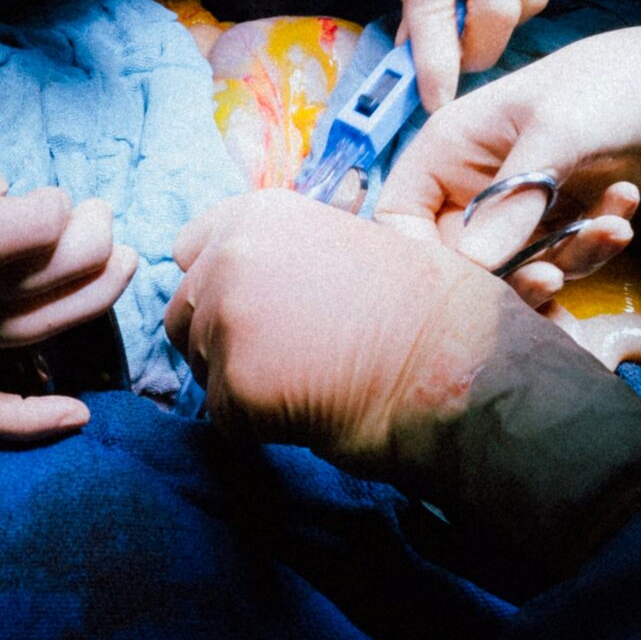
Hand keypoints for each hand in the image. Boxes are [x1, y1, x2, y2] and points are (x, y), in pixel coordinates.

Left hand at [167, 189, 640, 573]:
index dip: (224, 285)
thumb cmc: (424, 303)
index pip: (188, 251)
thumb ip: (285, 247)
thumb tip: (239, 265)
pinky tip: (312, 409)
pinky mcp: (233, 389)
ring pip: (200, 367)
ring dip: (241, 383)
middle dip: (224, 341)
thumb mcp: (350, 239)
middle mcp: (229, 256)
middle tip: (293, 356)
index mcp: (257, 212)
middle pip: (183, 314)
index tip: (267, 308)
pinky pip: (223, 418)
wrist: (457, 362)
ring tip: (311, 379)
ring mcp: (227, 322)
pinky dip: (259, 426)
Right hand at [376, 26, 640, 287]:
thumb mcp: (556, 133)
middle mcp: (472, 186)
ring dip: (567, 259)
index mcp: (448, 150)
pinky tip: (623, 210)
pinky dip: (596, 244)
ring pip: (518, 269)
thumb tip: (473, 267)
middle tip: (552, 276)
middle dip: (509, 276)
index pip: (399, 220)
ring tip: (610, 229)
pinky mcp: (556, 227)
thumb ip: (513, 199)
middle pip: (461, 261)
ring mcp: (515, 210)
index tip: (465, 287)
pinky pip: (564, 260)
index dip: (419, 262)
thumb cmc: (604, 84)